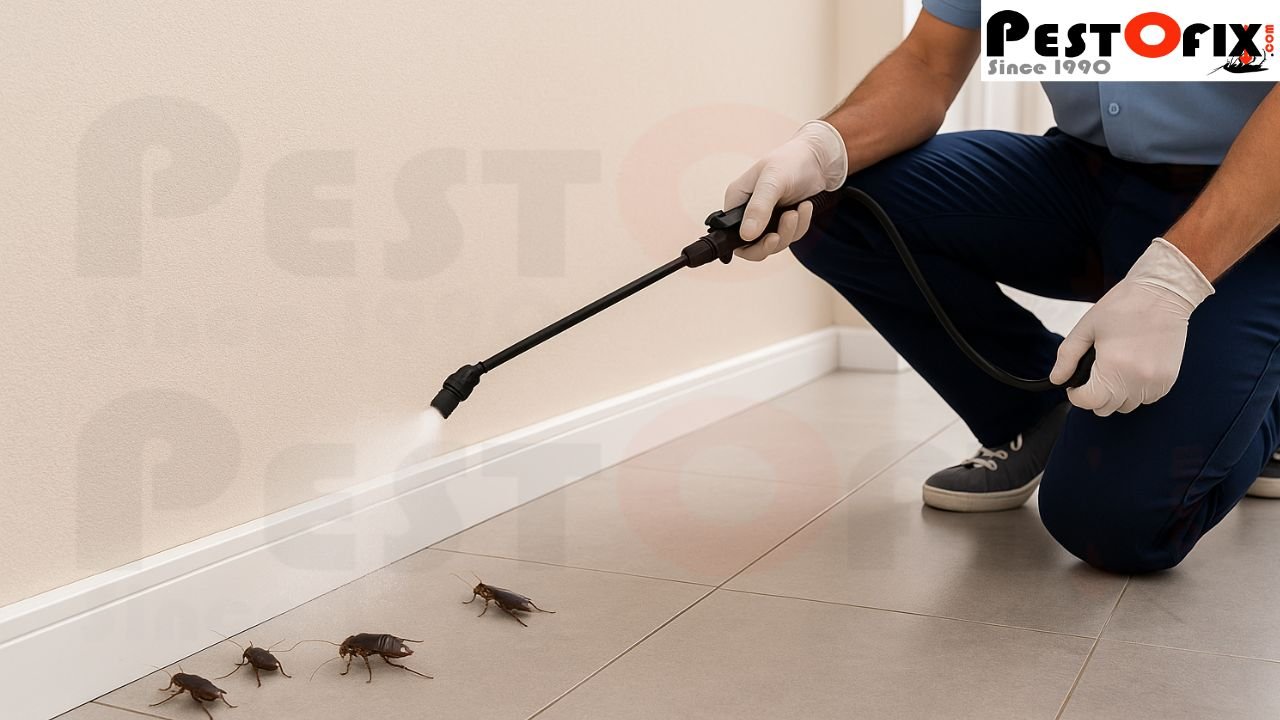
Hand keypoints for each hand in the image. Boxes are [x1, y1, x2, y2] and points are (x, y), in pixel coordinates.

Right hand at [724, 120, 847, 260]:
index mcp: (736, 201)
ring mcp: (765, 219)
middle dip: (772, 242)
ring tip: (798, 209)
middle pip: (752, 246)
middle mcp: (747, 213)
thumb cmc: (790, 161)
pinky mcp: (782, 222)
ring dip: (789, 231)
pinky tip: (805, 207)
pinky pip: (789, 237)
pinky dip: (800, 225)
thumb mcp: (772, 181)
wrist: (818, 159)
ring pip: (774, 244)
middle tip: (784, 228)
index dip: (746, 245)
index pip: (730, 235)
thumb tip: (746, 235)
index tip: (768, 239)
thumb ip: (758, 208)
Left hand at [1051, 239, 1214, 415]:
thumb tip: (1057, 379)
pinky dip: (1136, 391)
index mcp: (1114, 367)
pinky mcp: (1168, 379)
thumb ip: (1067, 356)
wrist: (1163, 293)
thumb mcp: (1086, 328)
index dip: (1076, 395)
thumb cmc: (1123, 306)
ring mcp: (1155, 382)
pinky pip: (1147, 399)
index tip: (1075, 385)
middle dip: (1094, 396)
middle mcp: (1137, 380)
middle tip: (1093, 375)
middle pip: (1107, 408)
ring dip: (1116, 395)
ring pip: (1127, 406)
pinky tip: (1131, 370)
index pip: (1089, 402)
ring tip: (1113, 370)